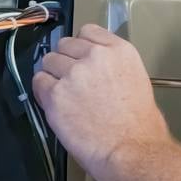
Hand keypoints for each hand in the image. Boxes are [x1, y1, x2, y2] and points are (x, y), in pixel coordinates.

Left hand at [33, 24, 169, 180]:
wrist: (131, 150)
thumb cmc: (141, 124)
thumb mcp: (137, 80)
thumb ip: (114, 66)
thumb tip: (95, 68)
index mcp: (120, 50)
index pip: (88, 31)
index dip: (81, 46)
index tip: (82, 59)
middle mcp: (95, 55)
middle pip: (64, 44)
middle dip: (66, 60)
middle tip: (72, 82)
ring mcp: (73, 73)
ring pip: (48, 61)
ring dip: (53, 75)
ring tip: (64, 95)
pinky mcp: (55, 94)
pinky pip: (39, 82)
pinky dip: (43, 92)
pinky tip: (55, 104)